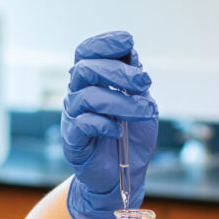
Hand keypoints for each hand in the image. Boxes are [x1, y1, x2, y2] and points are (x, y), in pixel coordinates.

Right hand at [61, 30, 158, 218]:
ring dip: (120, 101)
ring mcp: (74, 117)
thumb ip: (137, 83)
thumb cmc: (131, 138)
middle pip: (86, 69)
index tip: (128, 42)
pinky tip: (118, 130)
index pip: (87, 52)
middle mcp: (78, 94)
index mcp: (93, 82)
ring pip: (87, 96)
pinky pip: (82, 124)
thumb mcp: (142, 105)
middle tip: (145, 82)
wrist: (123, 176)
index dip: (104, 42)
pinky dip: (104, 124)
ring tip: (143, 110)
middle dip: (119, 71)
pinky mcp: (74, 140)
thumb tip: (133, 57)